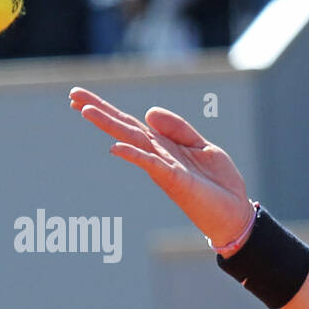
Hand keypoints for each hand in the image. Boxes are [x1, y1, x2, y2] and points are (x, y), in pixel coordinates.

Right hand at [68, 87, 253, 246]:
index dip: (108, 109)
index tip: (81, 97)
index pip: (131, 123)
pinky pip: (152, 164)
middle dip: (100, 112)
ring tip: (85, 110)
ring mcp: (164, 167)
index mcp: (164, 145)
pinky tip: (115, 147)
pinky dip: (135, 155)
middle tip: (72, 95)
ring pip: (133, 141)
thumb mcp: (203, 146)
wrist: (235, 212)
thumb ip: (178, 128)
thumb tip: (148, 112)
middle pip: (125, 128)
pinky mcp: (175, 180)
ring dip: (109, 126)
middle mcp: (158, 155)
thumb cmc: (218, 183)